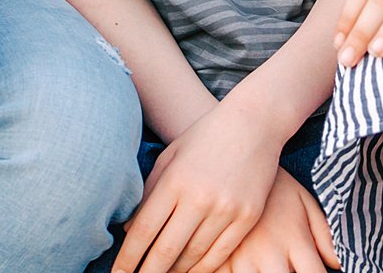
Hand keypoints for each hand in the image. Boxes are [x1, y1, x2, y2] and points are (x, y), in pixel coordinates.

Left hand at [115, 104, 281, 272]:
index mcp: (175, 181)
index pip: (143, 231)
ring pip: (193, 257)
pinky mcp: (247, 217)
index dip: (128, 258)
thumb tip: (130, 232)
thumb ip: (149, 192)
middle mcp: (199, 198)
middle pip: (165, 251)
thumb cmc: (205, 137)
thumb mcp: (171, 156)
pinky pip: (220, 254)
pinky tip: (190, 272)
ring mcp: (225, 210)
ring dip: (174, 272)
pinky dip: (202, 269)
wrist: (254, 123)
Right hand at [216, 170, 339, 272]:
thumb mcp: (305, 203)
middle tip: (287, 267)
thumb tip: (338, 265)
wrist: (237, 155)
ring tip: (265, 265)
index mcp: (294, 240)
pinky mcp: (218, 258)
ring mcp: (241, 258)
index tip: (312, 271)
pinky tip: (245, 266)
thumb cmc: (276, 186)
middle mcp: (269, 253)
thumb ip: (324, 236)